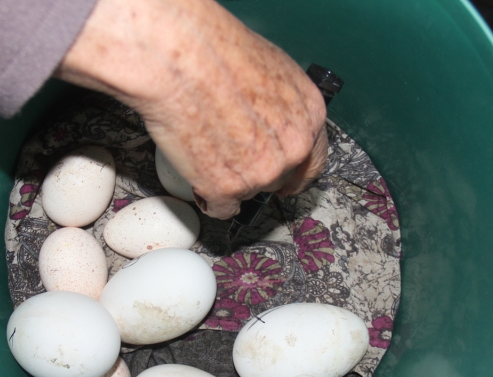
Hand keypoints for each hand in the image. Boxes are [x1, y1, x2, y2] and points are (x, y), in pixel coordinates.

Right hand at [56, 0, 326, 218]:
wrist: (180, 58)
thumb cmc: (216, 51)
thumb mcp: (272, 70)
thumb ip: (281, 105)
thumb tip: (270, 118)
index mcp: (309, 116)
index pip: (312, 160)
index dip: (294, 170)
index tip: (284, 178)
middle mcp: (292, 150)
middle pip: (280, 180)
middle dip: (258, 174)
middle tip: (233, 158)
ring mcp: (261, 174)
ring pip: (248, 193)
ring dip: (230, 181)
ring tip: (206, 146)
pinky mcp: (226, 190)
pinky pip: (221, 208)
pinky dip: (207, 196)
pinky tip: (197, 170)